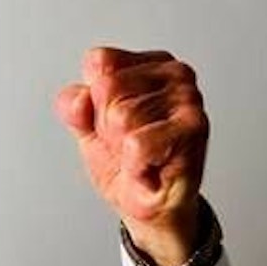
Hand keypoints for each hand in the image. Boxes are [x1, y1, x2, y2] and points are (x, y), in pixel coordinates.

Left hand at [54, 47, 209, 265]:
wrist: (149, 203)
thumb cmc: (125, 159)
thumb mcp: (85, 126)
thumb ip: (72, 106)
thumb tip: (80, 100)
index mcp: (150, 62)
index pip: (98, 62)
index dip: (93, 100)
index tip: (111, 120)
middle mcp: (176, 74)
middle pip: (107, 88)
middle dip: (106, 126)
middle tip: (128, 142)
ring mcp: (189, 99)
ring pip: (122, 116)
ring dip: (122, 148)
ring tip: (140, 155)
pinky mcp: (194, 129)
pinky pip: (138, 143)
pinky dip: (134, 165)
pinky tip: (150, 168)